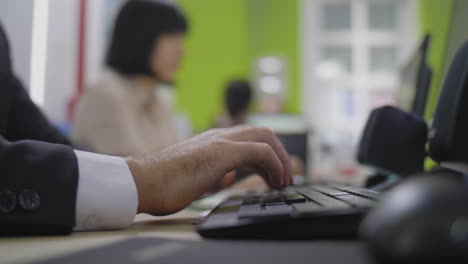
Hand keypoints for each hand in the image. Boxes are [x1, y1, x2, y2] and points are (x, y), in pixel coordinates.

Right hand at [126, 126, 292, 214]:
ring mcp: (220, 141)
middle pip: (262, 133)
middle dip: (280, 155)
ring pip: (264, 138)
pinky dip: (274, 164)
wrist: (142, 181)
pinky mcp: (221, 152)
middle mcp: (219, 136)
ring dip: (280, 160)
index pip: (250, 138)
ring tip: (284, 182)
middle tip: (285, 178)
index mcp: (214, 141)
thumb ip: (215, 173)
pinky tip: (275, 181)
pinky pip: (259, 152)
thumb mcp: (197, 176)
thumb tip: (229, 178)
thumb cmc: (164, 182)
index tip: (275, 175)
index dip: (268, 155)